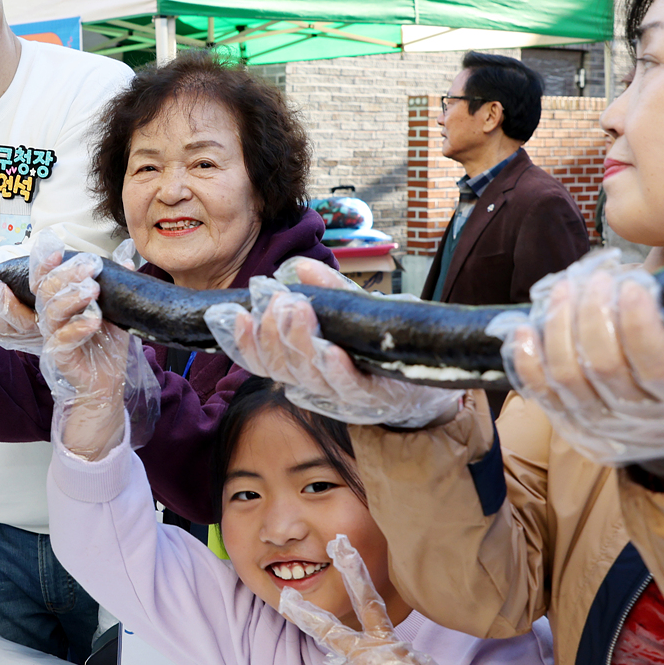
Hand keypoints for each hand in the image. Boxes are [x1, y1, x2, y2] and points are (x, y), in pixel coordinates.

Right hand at [31, 231, 157, 456]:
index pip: (45, 278)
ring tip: (92, 290)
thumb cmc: (107, 346)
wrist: (108, 383)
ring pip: (50, 312)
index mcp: (60, 303)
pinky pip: (62, 340)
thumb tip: (127, 260)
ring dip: (71, 298)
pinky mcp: (60, 357)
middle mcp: (52, 318)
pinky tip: (93, 321)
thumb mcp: (115, 312)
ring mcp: (53, 337)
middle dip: (67, 275)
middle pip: (46, 290)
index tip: (58, 250)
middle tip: (90, 268)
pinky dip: (77, 328)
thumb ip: (116, 286)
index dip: (47, 263)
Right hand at [204, 262, 460, 427]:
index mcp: (301, 367)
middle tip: (278, 302)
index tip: (237, 313)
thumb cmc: (377, 346)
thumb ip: (328, 290)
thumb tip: (301, 266)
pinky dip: (336, 370)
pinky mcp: (374, 399)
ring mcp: (342, 395)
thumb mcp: (351, 311)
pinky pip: (348, 387)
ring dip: (299, 342)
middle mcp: (314, 385)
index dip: (243, 342)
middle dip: (273, 333)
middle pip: (279, 366)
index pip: (260, 360)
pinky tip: (330, 350)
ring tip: (298, 310)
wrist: (426, 380)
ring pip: (307, 375)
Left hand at [489, 236, 663, 468]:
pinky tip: (526, 326)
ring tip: (566, 289)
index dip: (639, 324)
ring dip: (559, 326)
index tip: (632, 285)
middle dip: (592, 314)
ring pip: (567, 377)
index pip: (657, 365)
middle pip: (604, 366)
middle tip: (597, 279)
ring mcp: (603, 423)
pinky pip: (540, 392)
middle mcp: (643, 417)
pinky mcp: (571, 422)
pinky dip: (527, 358)